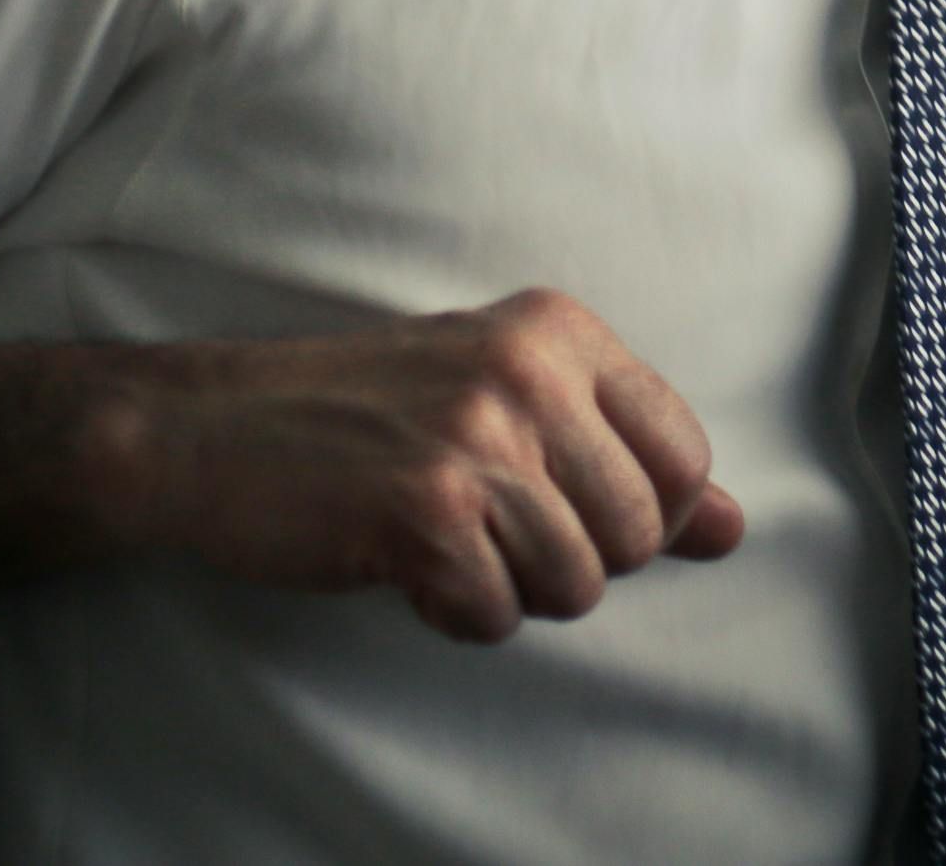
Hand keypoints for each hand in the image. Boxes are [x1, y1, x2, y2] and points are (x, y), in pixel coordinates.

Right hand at [101, 287, 744, 643]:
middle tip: (492, 529)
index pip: (685, 455)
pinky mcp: (424, 511)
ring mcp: (478, 440)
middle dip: (575, 560)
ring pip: (577, 583)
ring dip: (513, 590)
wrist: (211, 427)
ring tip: (449, 543)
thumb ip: (626, 458)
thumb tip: (734, 529)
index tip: (571, 507)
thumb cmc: (367, 414)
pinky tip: (409, 567)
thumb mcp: (507, 401)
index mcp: (561, 332)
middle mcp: (531, 374)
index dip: (643, 512)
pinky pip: (497, 613)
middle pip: (639, 532)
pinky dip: (456, 612)